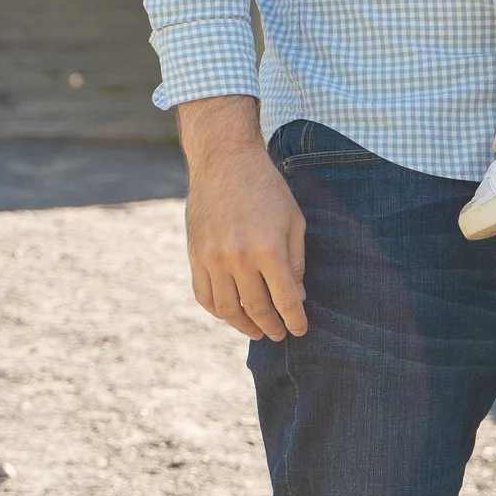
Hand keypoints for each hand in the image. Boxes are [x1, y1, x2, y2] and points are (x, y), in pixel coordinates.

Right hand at [177, 96, 308, 341]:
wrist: (225, 160)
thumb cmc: (267, 188)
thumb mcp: (294, 220)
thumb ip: (296, 261)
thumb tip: (297, 298)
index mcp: (268, 250)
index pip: (285, 300)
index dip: (294, 320)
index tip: (300, 330)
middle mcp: (238, 259)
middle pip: (256, 309)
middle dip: (271, 326)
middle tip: (278, 334)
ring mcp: (212, 259)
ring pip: (227, 309)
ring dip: (243, 325)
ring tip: (256, 330)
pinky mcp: (194, 255)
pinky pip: (204, 295)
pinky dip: (217, 310)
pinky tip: (230, 313)